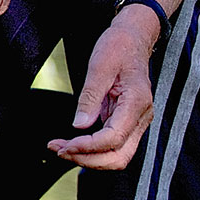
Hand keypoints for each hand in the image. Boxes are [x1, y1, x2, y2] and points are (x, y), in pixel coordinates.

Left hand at [51, 10, 160, 170]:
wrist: (133, 40)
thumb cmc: (118, 47)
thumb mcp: (100, 65)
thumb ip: (90, 96)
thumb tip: (79, 125)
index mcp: (137, 102)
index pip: (114, 138)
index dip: (88, 146)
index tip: (65, 144)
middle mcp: (140, 117)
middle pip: (119, 157)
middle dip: (88, 160)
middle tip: (59, 151)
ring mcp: (135, 122)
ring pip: (116, 156)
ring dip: (88, 158)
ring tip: (60, 148)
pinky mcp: (126, 123)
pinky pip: (111, 146)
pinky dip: (92, 150)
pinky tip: (71, 144)